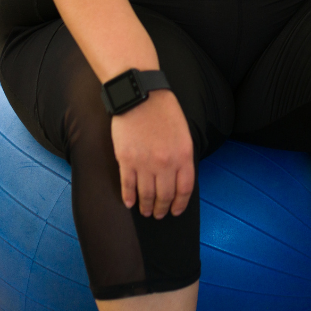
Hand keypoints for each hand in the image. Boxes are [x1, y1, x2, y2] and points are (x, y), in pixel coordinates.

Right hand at [110, 88, 194, 218]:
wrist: (140, 95)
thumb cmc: (164, 111)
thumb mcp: (183, 133)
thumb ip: (182, 156)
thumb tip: (178, 178)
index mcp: (184, 155)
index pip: (184, 189)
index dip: (180, 204)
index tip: (175, 211)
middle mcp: (166, 163)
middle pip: (165, 196)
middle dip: (162, 209)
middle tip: (159, 215)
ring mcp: (145, 163)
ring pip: (146, 195)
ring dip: (146, 207)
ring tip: (145, 212)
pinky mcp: (126, 160)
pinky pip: (128, 186)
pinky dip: (129, 198)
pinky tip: (130, 203)